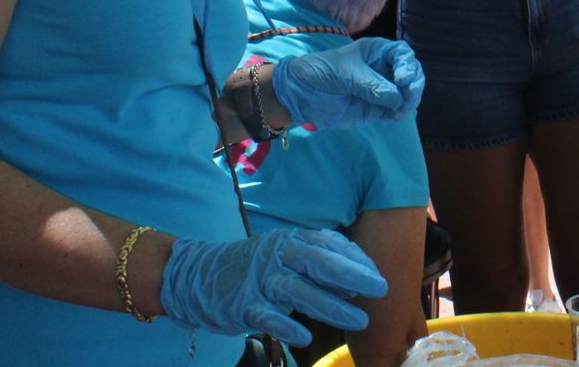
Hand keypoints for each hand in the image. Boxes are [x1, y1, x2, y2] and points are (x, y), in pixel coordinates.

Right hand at [161, 228, 386, 346]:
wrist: (199, 275)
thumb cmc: (257, 266)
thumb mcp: (288, 253)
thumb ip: (320, 259)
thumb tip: (359, 275)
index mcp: (292, 239)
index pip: (331, 245)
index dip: (357, 260)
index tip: (379, 277)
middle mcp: (278, 255)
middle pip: (318, 262)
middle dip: (351, 275)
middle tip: (379, 289)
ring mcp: (260, 279)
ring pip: (299, 291)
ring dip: (332, 306)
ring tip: (358, 320)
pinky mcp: (243, 305)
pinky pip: (267, 317)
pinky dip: (286, 326)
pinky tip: (304, 337)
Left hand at [271, 38, 424, 128]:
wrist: (299, 94)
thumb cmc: (320, 72)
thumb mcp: (345, 73)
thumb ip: (372, 85)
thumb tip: (397, 99)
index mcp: (376, 52)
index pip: (402, 54)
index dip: (408, 65)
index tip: (403, 79)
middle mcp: (382, 69)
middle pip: (410, 73)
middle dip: (414, 84)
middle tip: (408, 96)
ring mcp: (380, 90)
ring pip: (406, 93)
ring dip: (409, 100)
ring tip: (401, 109)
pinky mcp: (375, 109)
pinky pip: (395, 110)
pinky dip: (400, 113)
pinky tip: (396, 115)